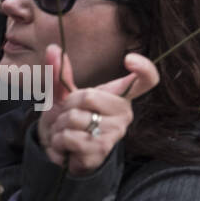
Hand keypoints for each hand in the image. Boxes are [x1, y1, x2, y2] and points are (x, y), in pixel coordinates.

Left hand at [36, 45, 159, 175]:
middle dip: (67, 106)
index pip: (146, 80)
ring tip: (66, 132)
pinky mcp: (102, 149)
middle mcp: (124, 112)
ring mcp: (115, 132)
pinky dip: (58, 141)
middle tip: (68, 116)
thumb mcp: (63, 95)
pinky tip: (65, 146)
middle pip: (88, 96)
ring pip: (75, 118)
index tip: (129, 58)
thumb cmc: (68, 120)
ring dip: (60, 126)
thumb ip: (60, 73)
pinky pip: (70, 137)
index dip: (144, 67)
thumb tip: (53, 48)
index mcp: (120, 95)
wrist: (61, 153)